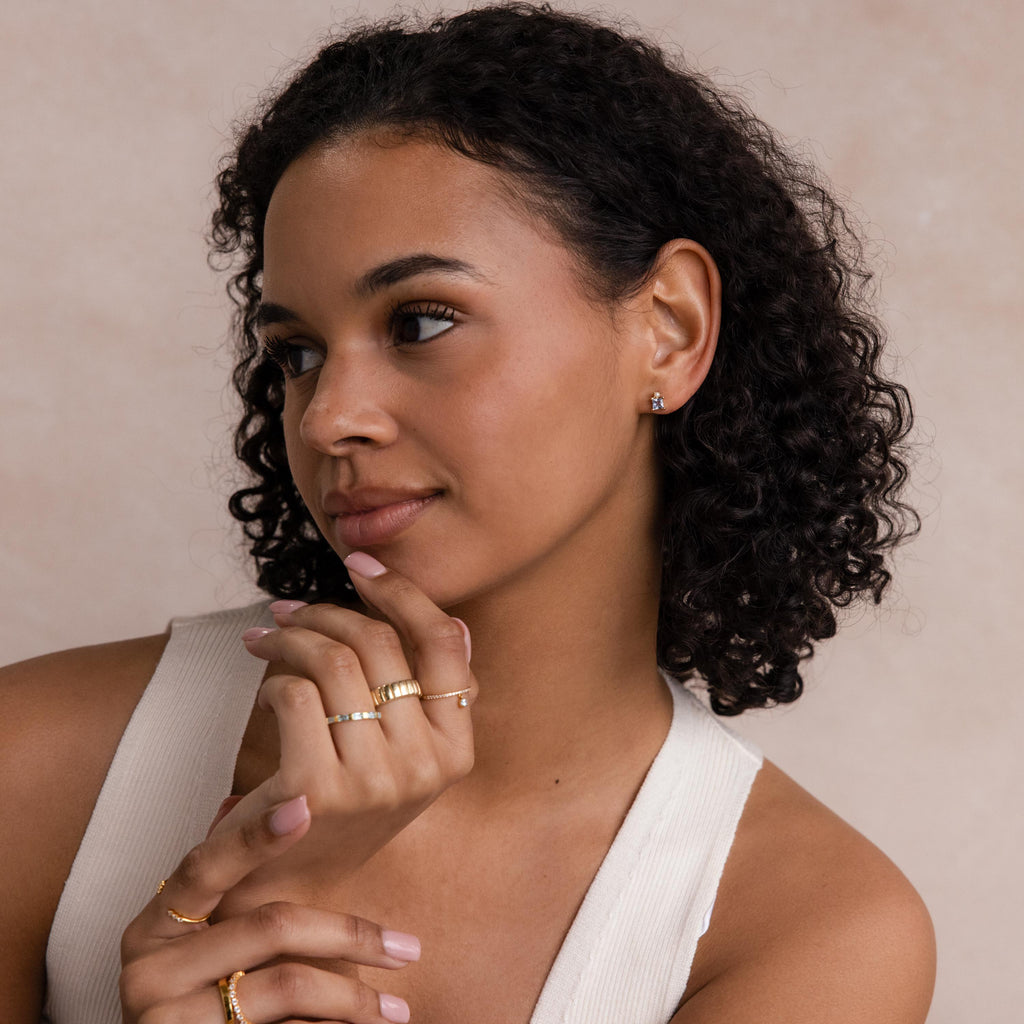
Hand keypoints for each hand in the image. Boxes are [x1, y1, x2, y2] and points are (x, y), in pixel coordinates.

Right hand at [120, 795, 418, 1022]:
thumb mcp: (189, 948)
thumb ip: (220, 887)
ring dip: (354, 997)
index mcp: (153, 928)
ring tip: (397, 1009)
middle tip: (408, 948)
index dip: (254, 835)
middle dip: (351, 934)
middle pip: (271, 925)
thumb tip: (248, 802)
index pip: (206, 866)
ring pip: (289, 984)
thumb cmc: (189, 1006)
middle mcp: (150, 972)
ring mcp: (167, 1021)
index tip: (306, 804)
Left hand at [222, 552, 476, 902]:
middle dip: (326, 611)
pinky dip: (273, 681)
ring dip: (290, 637)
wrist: (294, 883)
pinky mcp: (318, 790)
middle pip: (379, 643)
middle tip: (290, 610)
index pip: (443, 643)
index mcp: (456, 749)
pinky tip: (266, 694)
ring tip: (266, 637)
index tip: (361, 564)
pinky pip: (295, 694)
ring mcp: (375, 780)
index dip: (402, 592)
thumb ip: (434, 695)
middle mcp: (425, 765)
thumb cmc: (349, 803)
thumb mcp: (407, 754)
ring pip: (333, 661)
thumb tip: (458, 624)